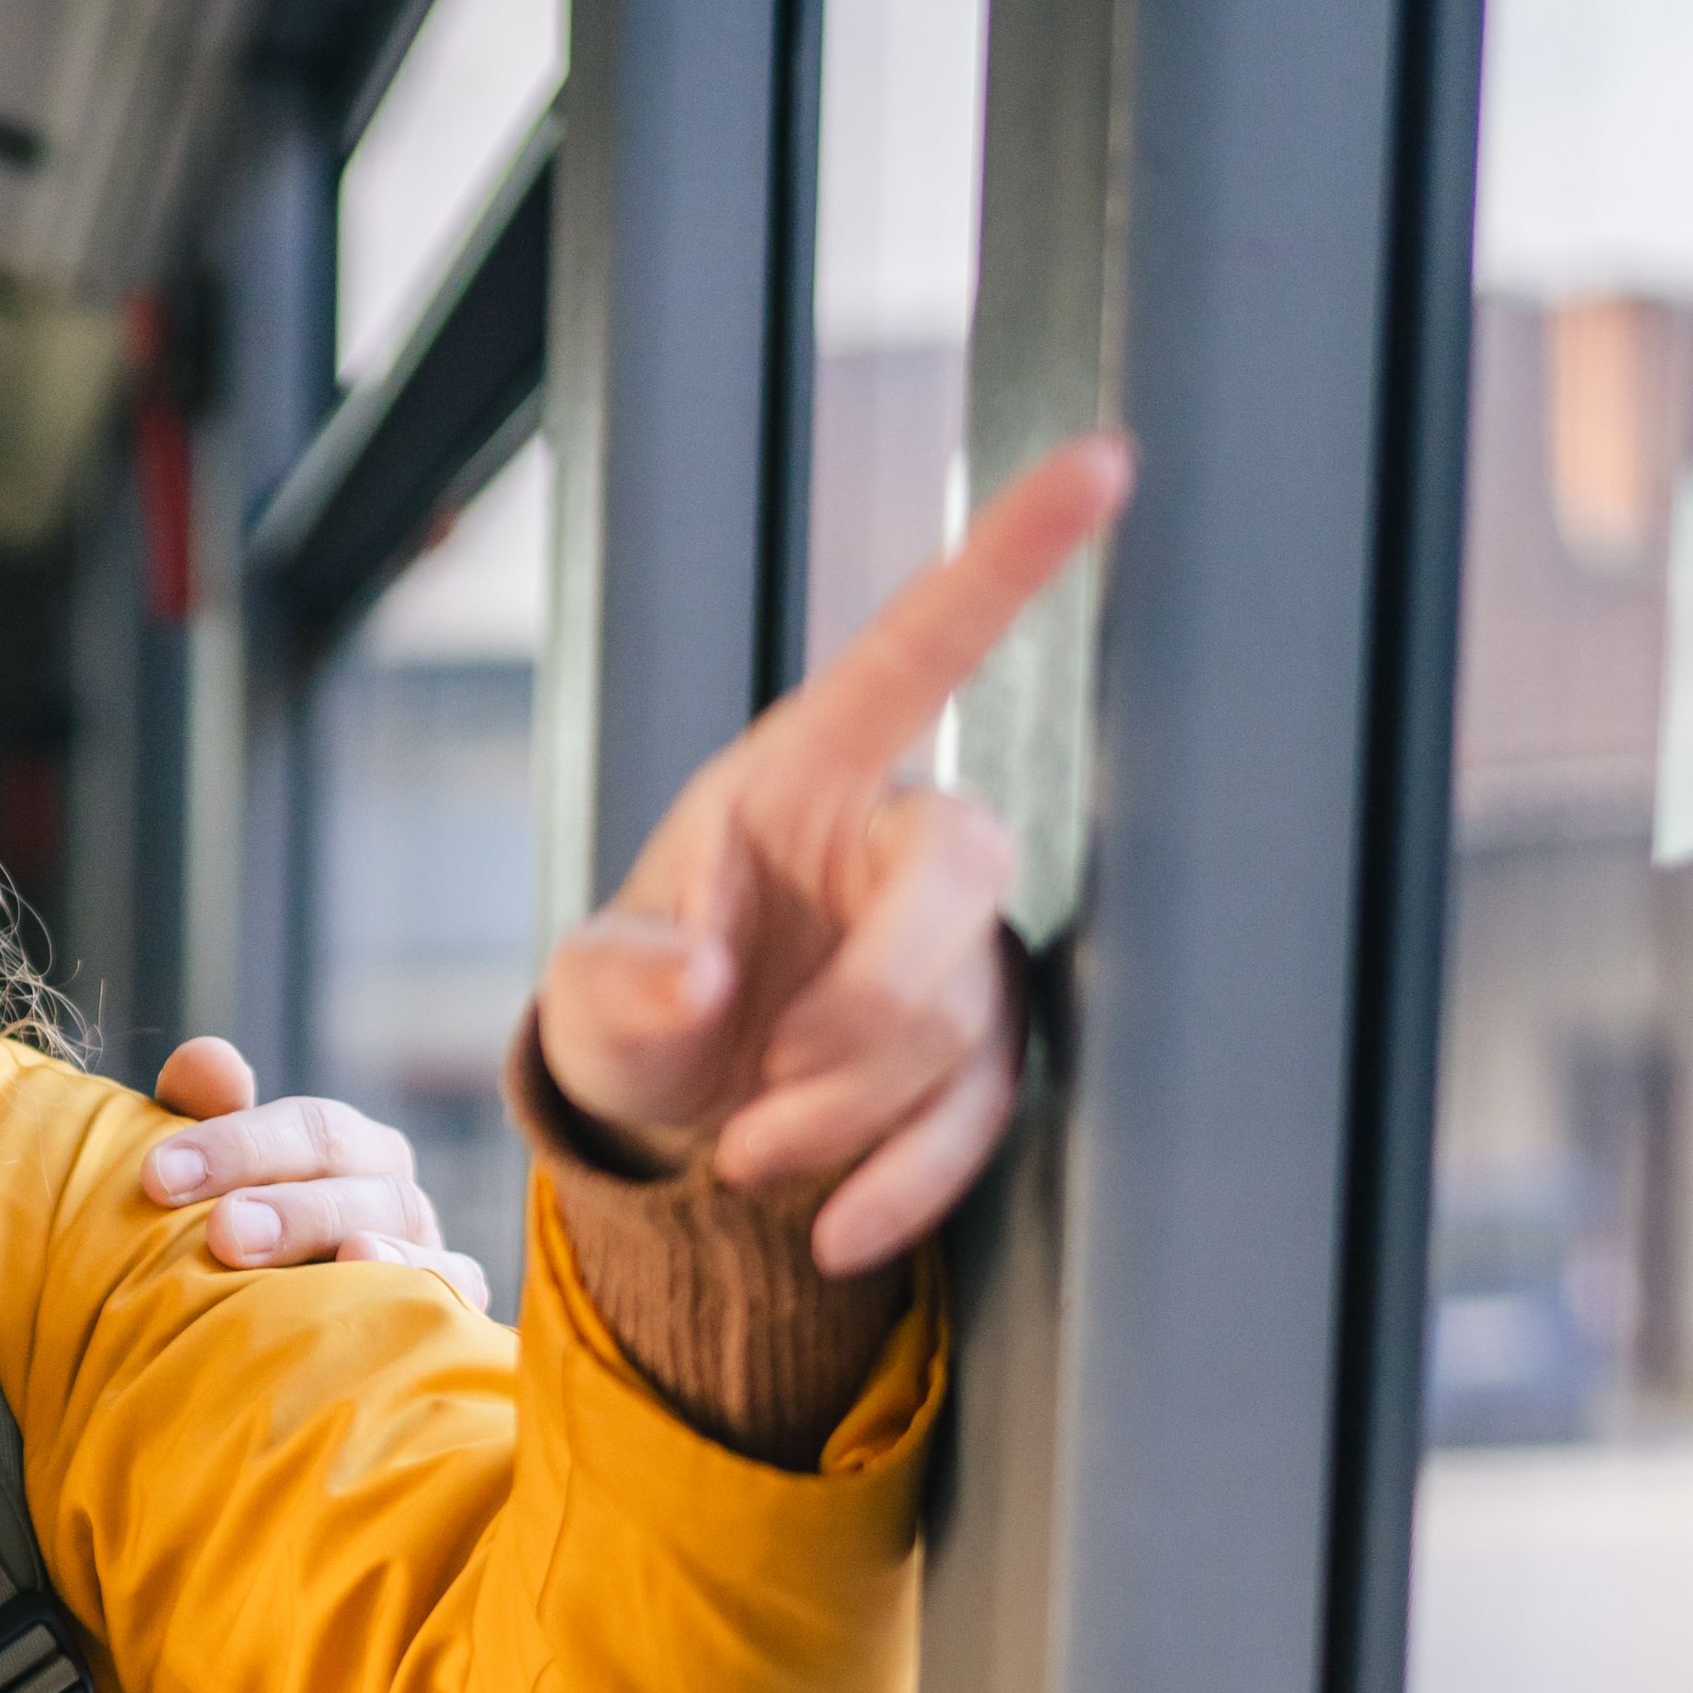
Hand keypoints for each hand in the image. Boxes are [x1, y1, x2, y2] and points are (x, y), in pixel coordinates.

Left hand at [137, 1041, 491, 1309]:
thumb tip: (209, 1060)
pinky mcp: (450, 1305)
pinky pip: (454, 1283)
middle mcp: (381, 1184)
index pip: (301, 1124)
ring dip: (339, 1230)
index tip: (157, 1175)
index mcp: (334, 1146)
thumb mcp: (199, 1184)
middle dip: (282, 1196)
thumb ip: (196, 1114)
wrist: (266, 1354)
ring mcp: (419, 1242)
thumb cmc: (224, 1256)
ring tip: (301, 1254)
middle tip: (222, 1230)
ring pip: (397, 1215)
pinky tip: (364, 1270)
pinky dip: (421, 1274)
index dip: (233, 1142)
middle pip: (348, 1165)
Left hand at [535, 431, 1135, 1271]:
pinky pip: (978, 1120)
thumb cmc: (641, 1000)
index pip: (919, 650)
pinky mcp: (976, 1059)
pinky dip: (904, 1184)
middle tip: (764, 1097)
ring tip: (744, 1158)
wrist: (671, 1120)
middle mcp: (898, 847)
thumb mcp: (590, 986)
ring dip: (847, 1114)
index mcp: (808, 777)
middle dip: (871, 1005)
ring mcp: (953, 954)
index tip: (1103, 458)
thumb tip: (692, 984)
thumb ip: (618, 974)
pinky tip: (834, 1234)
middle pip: (968, 873)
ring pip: (957, 1021)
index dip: (1009, 557)